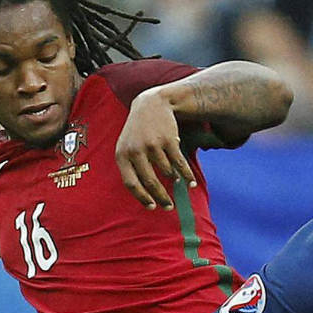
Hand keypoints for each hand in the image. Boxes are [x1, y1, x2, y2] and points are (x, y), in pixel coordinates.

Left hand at [116, 88, 196, 209]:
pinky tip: (191, 183)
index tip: (152, 207)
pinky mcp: (168, 140)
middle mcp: (135, 150)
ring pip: (166, 172)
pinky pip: (179, 164)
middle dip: (161, 197)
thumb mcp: (127, 146)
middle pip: (149, 181)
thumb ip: (131, 167)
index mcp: (122, 155)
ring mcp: (152, 144)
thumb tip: (144, 194)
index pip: (130, 183)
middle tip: (169, 207)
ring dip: (174, 182)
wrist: (151, 104)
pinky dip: (187, 175)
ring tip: (178, 185)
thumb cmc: (138, 131)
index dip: (142, 197)